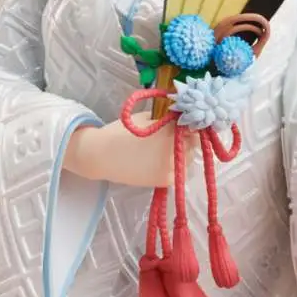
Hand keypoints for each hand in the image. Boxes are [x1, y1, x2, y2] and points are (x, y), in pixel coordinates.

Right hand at [63, 111, 197, 187]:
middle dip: (188, 137)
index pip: (194, 126)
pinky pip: (179, 171)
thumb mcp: (147, 117)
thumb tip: (185, 115)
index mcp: (169, 132)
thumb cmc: (122, 132)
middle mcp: (174, 151)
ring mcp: (171, 168)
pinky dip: (175, 164)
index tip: (189, 120)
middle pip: (194, 143)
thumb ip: (168, 117)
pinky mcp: (166, 181)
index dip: (193, 122)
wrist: (102, 156)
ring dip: (183, 151)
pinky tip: (163, 158)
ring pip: (189, 158)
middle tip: (177, 133)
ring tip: (167, 147)